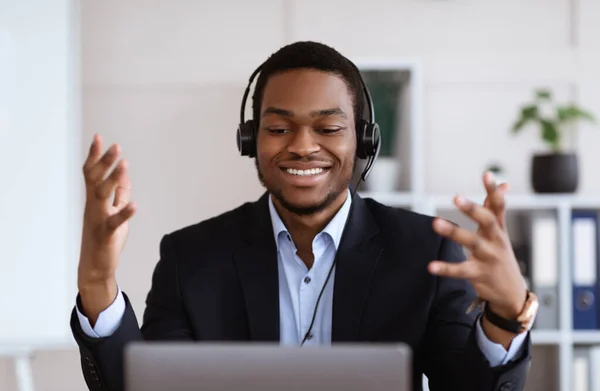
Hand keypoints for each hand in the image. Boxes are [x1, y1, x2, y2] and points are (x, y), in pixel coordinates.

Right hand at [78, 134, 135, 320]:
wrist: (96, 266)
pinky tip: (134, 206)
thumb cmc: (104, 237)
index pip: (91, 173)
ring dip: (113, 180)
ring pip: (102, 196)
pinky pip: (114, 222)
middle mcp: (93, 206)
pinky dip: (124, 213)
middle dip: (104, 162)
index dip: (95, 155)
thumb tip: (124, 174)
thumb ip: (119, 193)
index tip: (99, 137)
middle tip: (115, 146)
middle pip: (95, 180)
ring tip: (123, 165)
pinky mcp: (106, 234)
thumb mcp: (114, 211)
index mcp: (94, 200)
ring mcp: (98, 220)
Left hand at [428, 172, 526, 319]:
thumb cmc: (501, 255)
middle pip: (487, 221)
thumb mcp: (501, 232)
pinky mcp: (479, 274)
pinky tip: (431, 266)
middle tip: (456, 197)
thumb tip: (504, 183)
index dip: (493, 190)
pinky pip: (460, 270)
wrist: (512, 293)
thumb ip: (496, 208)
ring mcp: (488, 258)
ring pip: (472, 243)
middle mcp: (496, 241)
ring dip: (454, 232)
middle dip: (473, 209)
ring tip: (436, 223)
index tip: (487, 174)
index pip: (499, 206)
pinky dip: (446, 268)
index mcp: (499, 229)